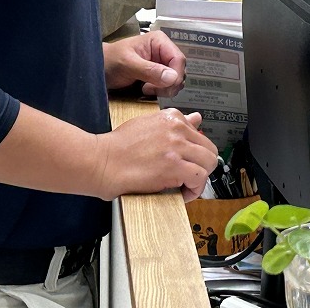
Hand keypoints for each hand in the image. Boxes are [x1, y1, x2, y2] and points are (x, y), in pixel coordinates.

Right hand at [94, 107, 217, 201]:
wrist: (101, 161)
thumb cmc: (118, 147)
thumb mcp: (148, 125)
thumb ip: (175, 124)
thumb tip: (196, 119)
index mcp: (172, 117)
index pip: (200, 135)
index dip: (194, 154)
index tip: (186, 163)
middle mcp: (177, 128)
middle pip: (209, 149)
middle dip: (202, 166)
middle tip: (188, 177)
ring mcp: (176, 147)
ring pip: (208, 163)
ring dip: (199, 178)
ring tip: (184, 186)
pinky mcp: (174, 166)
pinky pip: (200, 178)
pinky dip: (194, 189)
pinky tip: (181, 192)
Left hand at [104, 30, 185, 97]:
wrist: (98, 69)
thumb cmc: (110, 61)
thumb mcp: (128, 64)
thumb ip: (150, 70)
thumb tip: (173, 78)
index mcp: (159, 41)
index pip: (178, 59)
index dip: (175, 75)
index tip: (164, 88)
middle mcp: (164, 50)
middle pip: (179, 70)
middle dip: (169, 84)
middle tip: (151, 90)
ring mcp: (162, 62)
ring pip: (175, 79)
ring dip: (164, 89)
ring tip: (146, 89)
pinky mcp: (158, 74)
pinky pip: (168, 85)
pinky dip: (160, 91)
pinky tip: (146, 90)